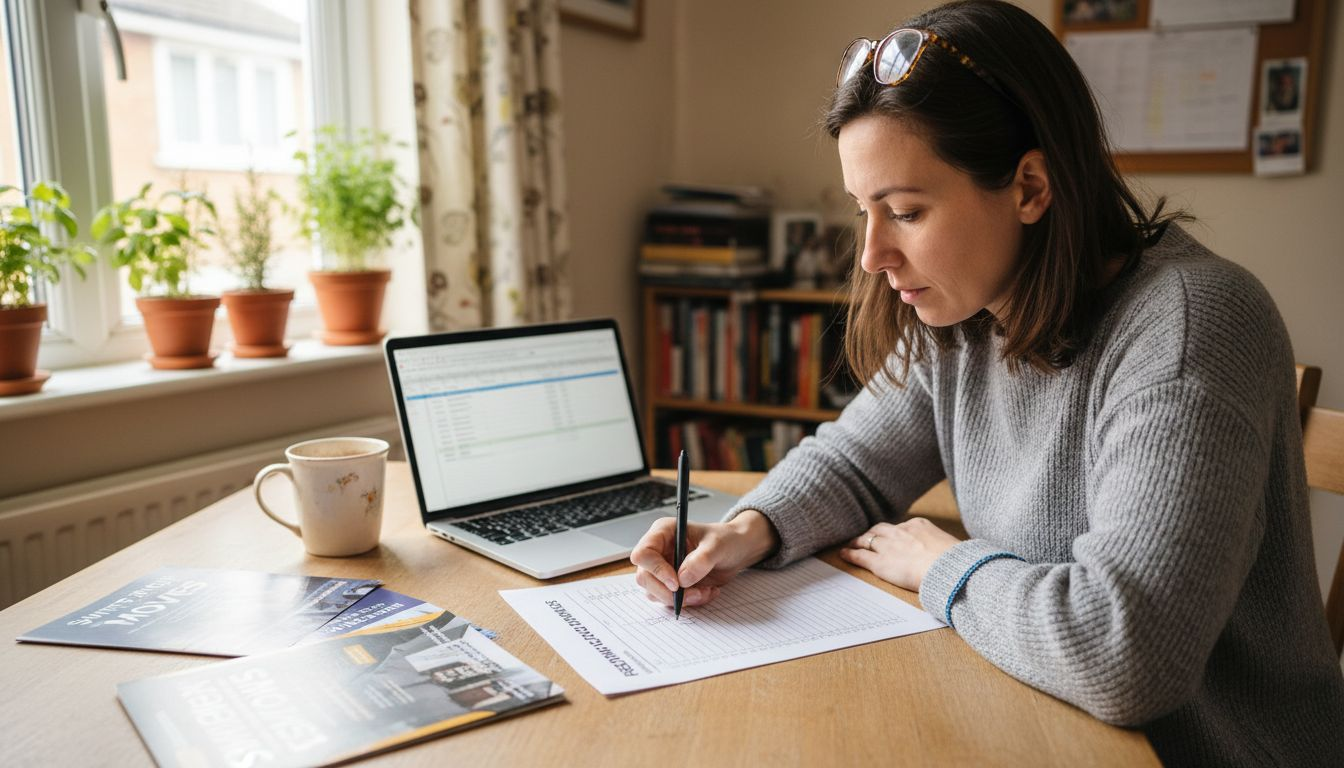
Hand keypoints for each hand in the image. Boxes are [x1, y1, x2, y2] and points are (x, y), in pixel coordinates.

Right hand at [630, 509, 778, 607]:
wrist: (736, 551)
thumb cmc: (726, 540)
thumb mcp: (718, 545)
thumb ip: (701, 560)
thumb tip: (682, 579)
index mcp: (663, 533)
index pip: (643, 553)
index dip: (656, 570)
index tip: (676, 583)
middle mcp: (658, 551)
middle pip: (644, 578)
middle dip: (668, 592)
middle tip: (695, 594)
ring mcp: (662, 569)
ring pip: (655, 593)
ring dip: (682, 599)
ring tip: (706, 591)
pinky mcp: (671, 584)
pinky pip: (670, 600)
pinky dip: (689, 602)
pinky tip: (706, 592)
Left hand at [839, 518, 960, 591]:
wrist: (948, 568)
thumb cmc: (955, 562)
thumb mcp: (949, 545)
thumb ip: (940, 546)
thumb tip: (946, 553)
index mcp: (918, 525)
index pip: (900, 526)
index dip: (892, 532)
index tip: (889, 535)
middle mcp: (900, 531)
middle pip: (880, 529)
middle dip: (873, 533)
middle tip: (866, 537)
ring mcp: (888, 546)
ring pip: (868, 539)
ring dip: (859, 541)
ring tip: (852, 544)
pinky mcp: (880, 562)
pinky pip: (860, 556)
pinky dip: (850, 554)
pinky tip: (844, 554)